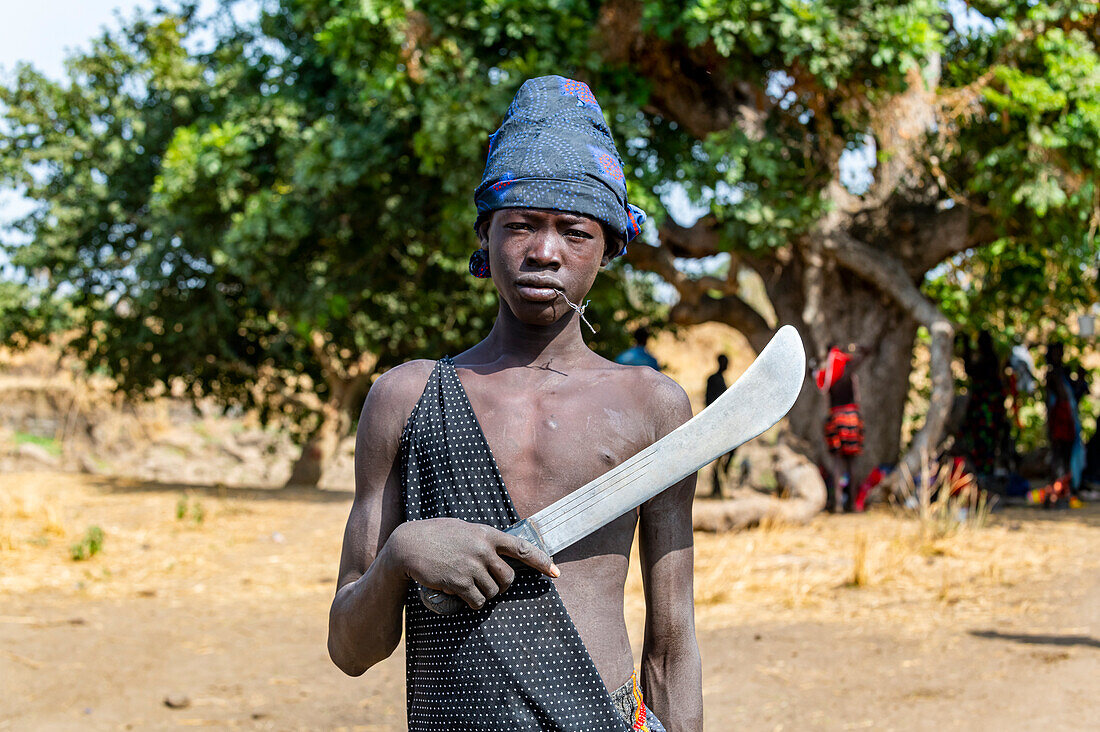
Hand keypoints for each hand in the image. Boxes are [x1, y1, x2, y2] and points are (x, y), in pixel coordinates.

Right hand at [388, 518, 558, 609]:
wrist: (408, 545)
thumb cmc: (436, 535)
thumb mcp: (463, 529)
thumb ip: (482, 539)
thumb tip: (500, 550)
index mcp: (486, 534)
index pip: (522, 547)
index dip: (541, 560)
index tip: (556, 572)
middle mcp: (482, 549)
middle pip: (508, 578)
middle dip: (501, 586)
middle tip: (489, 584)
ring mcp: (471, 566)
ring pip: (492, 592)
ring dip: (484, 595)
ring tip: (468, 586)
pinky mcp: (459, 582)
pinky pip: (477, 601)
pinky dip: (473, 603)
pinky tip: (461, 596)